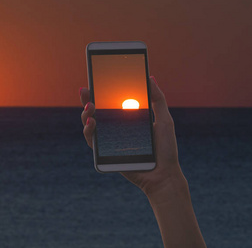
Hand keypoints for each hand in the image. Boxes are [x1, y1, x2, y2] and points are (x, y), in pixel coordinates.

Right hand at [80, 76, 184, 196]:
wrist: (163, 174)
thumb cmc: (166, 149)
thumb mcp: (164, 120)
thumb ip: (158, 99)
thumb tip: (150, 78)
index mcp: (128, 118)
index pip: (111, 101)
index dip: (102, 90)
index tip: (96, 78)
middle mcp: (116, 127)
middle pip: (97, 110)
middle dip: (87, 98)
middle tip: (85, 89)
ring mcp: (109, 140)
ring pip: (90, 123)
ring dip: (86, 113)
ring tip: (90, 106)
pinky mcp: (105, 152)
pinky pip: (91, 140)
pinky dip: (88, 130)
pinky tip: (92, 122)